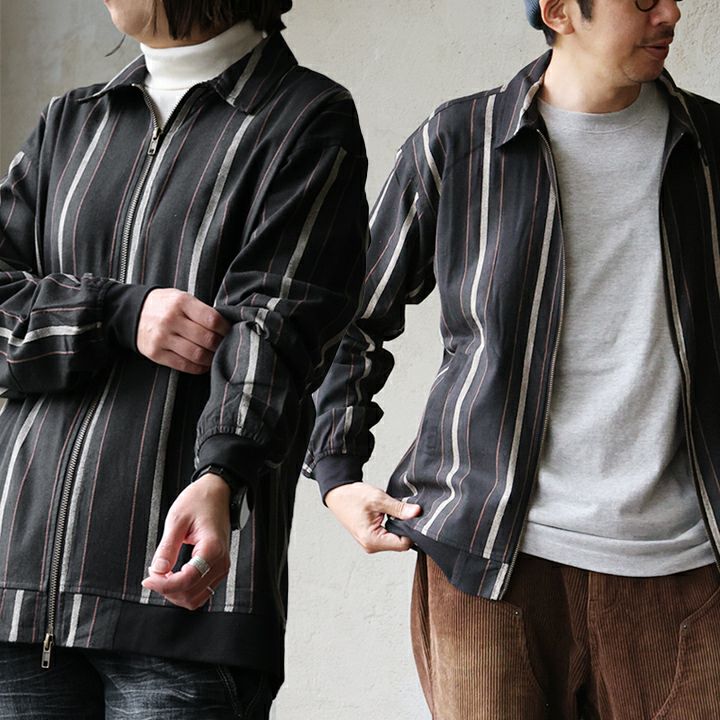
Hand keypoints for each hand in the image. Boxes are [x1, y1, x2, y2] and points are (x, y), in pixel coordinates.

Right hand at [137, 289, 230, 373]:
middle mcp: (171, 320)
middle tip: (224, 346)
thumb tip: (225, 328)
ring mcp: (162, 338)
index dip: (225, 329)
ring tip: (215, 356)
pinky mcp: (156, 353)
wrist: (132, 312)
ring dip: (211, 359)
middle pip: (206, 339)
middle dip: (220, 345)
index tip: (229, 332)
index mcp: (181, 302)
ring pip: (196, 354)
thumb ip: (201, 310)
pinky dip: (198, 368)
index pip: (212, 319)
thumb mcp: (182, 297)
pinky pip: (183, 365)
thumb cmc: (164, 305)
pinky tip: (203, 364)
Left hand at [141, 474, 231, 609]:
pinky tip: (174, 577)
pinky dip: (185, 590)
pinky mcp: (218, 569)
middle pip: (190, 594)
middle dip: (167, 589)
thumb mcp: (177, 519)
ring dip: (176, 593)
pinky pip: (201, 591)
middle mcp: (221, 562)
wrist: (219, 492)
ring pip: (196, 598)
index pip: (186, 581)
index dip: (163, 585)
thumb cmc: (199, 501)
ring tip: (163, 576)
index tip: (148, 578)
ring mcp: (222, 567)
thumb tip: (157, 571)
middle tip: (154, 573)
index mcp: (212, 549)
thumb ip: (167, 547)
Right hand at [325, 482, 421, 552]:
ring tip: (392, 512)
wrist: (338, 494)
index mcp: (372, 540)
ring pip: (395, 540)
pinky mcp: (371, 539)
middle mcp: (371, 546)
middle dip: (405, 528)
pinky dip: (392, 526)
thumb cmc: (352, 497)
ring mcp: (370, 544)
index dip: (411, 530)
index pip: (404, 544)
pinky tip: (388, 515)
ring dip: (398, 526)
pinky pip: (388, 536)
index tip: (412, 516)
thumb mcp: (378, 499)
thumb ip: (399, 508)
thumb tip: (416, 513)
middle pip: (400, 543)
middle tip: (403, 511)